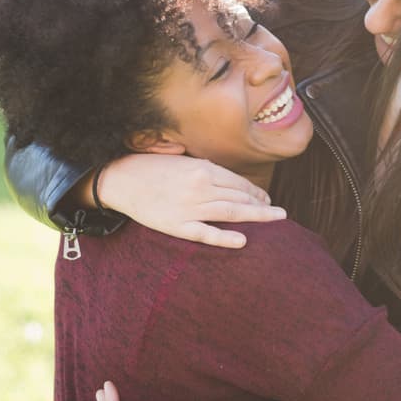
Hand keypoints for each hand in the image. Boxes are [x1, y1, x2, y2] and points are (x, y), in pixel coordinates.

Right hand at [98, 153, 285, 248]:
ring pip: (231, 213)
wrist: (121, 179)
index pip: (239, 183)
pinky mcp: (177, 226)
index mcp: (203, 168)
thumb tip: (229, 180)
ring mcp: (189, 208)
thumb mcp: (183, 160)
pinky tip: (243, 241)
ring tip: (274, 220)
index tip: (267, 198)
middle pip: (240, 198)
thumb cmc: (152, 167)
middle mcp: (200, 187)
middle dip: (262, 205)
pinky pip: (206, 234)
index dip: (257, 192)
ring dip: (256, 217)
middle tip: (278, 213)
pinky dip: (225, 238)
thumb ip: (206, 169)